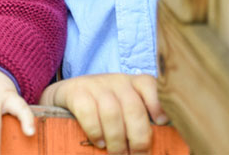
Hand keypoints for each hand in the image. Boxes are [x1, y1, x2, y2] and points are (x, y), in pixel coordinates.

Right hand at [39, 73, 167, 154]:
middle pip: (133, 108)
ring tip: (117, 154)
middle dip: (138, 137)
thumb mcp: (123, 107)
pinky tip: (99, 143)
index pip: (149, 85)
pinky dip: (96, 131)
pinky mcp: (76, 91)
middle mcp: (116, 80)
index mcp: (132, 83)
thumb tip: (158, 145)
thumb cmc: (102, 108)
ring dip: (117, 139)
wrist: (66, 95)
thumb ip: (139, 120)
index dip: (158, 103)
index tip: (161, 122)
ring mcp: (95, 84)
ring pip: (111, 112)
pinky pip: (88, 112)